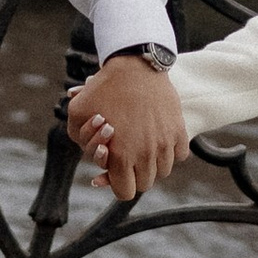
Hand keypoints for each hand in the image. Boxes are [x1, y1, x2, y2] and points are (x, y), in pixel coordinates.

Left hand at [64, 58, 189, 200]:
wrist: (135, 64)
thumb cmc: (104, 88)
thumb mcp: (78, 113)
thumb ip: (80, 139)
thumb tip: (94, 154)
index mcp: (121, 156)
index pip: (125, 193)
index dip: (117, 184)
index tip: (116, 172)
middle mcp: (146, 154)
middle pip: (145, 184)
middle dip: (135, 175)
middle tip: (128, 157)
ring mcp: (165, 143)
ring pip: (164, 171)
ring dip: (153, 164)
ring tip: (143, 146)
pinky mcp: (179, 131)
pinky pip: (180, 155)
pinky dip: (171, 151)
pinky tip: (159, 138)